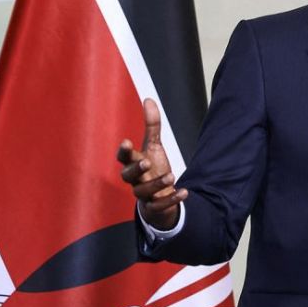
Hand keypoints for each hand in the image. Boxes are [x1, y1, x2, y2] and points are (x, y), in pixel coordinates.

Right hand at [115, 98, 186, 230]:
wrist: (158, 197)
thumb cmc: (153, 168)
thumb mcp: (154, 146)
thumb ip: (151, 125)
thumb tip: (149, 99)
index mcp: (132, 164)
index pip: (123, 158)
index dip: (124, 151)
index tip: (126, 141)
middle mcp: (135, 180)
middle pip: (127, 176)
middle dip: (136, 169)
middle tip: (146, 162)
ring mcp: (144, 195)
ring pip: (144, 192)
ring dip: (157, 184)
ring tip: (172, 176)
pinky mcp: (154, 207)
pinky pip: (160, 206)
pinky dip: (172, 200)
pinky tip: (185, 192)